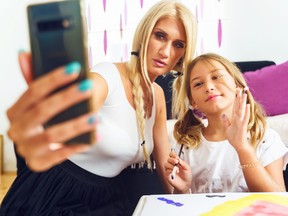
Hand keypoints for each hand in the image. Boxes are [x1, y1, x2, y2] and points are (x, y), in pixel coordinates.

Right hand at [7, 52, 96, 171]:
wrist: (41, 146)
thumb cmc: (44, 118)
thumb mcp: (39, 100)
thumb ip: (34, 78)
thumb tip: (23, 53)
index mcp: (15, 110)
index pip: (33, 91)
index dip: (54, 79)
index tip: (75, 68)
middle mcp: (16, 130)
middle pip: (42, 111)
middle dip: (67, 98)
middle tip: (89, 87)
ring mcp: (26, 148)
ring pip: (52, 135)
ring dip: (76, 124)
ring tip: (96, 116)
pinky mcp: (38, 163)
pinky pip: (61, 154)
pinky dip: (78, 145)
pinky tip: (95, 136)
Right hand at [164, 151, 191, 192]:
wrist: (186, 184)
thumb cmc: (186, 176)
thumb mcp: (187, 168)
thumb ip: (183, 163)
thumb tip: (179, 159)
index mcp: (177, 161)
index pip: (172, 155)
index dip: (173, 155)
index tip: (177, 157)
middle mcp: (172, 165)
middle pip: (168, 158)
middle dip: (172, 159)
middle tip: (176, 162)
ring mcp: (169, 169)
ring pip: (166, 164)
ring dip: (171, 165)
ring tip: (177, 168)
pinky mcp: (167, 174)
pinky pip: (166, 170)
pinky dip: (170, 170)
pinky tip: (174, 172)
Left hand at [222, 89, 249, 150]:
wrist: (239, 145)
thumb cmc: (234, 137)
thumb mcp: (228, 128)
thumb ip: (226, 121)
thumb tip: (223, 114)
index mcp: (235, 118)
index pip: (235, 107)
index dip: (236, 100)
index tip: (236, 92)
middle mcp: (239, 119)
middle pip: (239, 106)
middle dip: (240, 98)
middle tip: (241, 89)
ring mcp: (241, 122)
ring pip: (242, 110)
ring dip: (243, 102)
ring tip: (244, 94)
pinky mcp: (242, 126)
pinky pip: (244, 118)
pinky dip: (246, 112)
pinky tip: (247, 105)